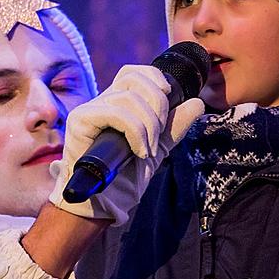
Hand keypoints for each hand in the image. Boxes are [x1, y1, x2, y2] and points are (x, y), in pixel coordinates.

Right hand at [48, 64, 204, 226]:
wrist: (104, 205)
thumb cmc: (125, 178)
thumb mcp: (158, 147)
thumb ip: (175, 125)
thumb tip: (198, 103)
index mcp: (117, 103)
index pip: (133, 72)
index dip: (154, 77)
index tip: (169, 95)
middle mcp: (101, 102)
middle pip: (133, 78)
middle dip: (158, 104)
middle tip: (158, 135)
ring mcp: (88, 110)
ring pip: (128, 98)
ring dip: (148, 125)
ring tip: (148, 149)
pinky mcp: (80, 121)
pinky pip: (115, 113)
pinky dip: (135, 131)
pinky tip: (138, 151)